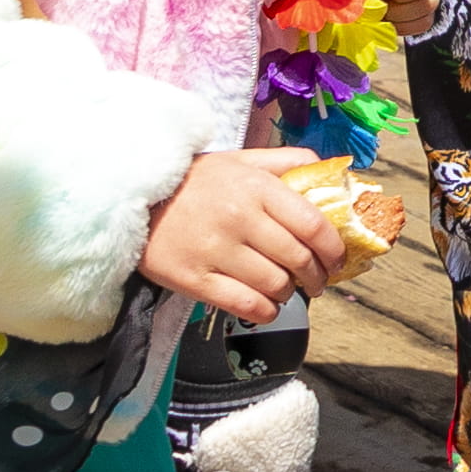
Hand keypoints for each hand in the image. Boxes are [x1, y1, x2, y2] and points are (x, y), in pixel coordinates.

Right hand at [139, 144, 365, 326]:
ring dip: (290, 293)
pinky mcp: (194, 279)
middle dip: (317, 276)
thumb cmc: (194, 181)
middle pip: (297, 258)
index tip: (338, 259)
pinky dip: (266, 312)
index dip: (333, 247)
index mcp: (256, 187)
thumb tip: (331, 171)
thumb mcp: (241, 159)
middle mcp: (240, 218)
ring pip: (275, 284)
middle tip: (318, 281)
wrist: (133, 197)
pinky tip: (268, 307)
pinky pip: (245, 305)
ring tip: (288, 290)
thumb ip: (287, 162)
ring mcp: (216, 251)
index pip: (312, 224)